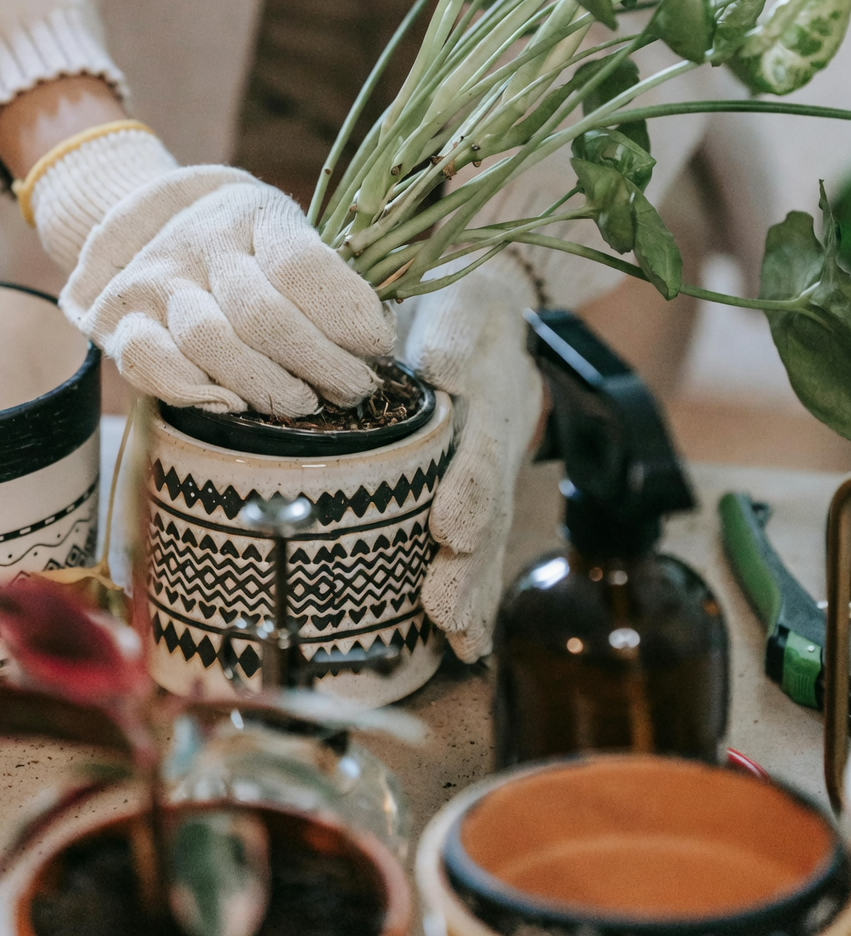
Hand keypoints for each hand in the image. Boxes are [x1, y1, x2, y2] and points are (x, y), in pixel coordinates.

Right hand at [26, 125, 392, 417]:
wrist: (146, 212)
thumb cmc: (244, 240)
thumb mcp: (284, 231)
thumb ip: (322, 274)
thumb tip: (375, 339)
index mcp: (255, 212)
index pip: (303, 266)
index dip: (348, 314)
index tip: (379, 346)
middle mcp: (202, 241)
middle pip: (263, 314)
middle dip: (321, 364)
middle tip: (355, 389)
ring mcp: (156, 278)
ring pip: (209, 340)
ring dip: (267, 386)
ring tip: (305, 403)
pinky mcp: (116, 316)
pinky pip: (148, 358)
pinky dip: (192, 390)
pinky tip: (231, 404)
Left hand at [404, 253, 543, 661]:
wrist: (494, 301)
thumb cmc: (457, 298)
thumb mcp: (457, 296)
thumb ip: (452, 329)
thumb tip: (441, 367)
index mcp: (491, 386)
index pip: (482, 441)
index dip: (470, 485)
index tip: (449, 526)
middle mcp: (500, 434)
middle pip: (489, 504)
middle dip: (469, 558)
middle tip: (443, 602)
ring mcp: (498, 465)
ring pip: (490, 534)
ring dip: (473, 587)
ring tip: (454, 634)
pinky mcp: (486, 489)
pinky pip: (485, 547)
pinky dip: (478, 597)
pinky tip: (464, 646)